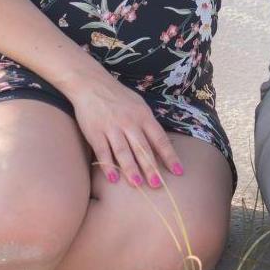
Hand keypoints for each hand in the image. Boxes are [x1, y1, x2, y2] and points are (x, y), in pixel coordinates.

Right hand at [67, 69, 183, 188]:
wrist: (91, 84)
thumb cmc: (118, 97)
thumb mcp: (139, 105)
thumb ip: (148, 124)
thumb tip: (160, 146)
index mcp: (143, 115)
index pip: (159, 139)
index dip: (169, 156)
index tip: (178, 171)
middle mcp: (129, 122)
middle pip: (142, 148)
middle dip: (151, 168)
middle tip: (158, 185)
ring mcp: (111, 127)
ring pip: (123, 152)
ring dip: (131, 169)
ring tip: (138, 184)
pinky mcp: (95, 132)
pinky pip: (103, 151)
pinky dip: (108, 166)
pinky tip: (113, 178)